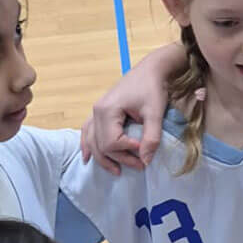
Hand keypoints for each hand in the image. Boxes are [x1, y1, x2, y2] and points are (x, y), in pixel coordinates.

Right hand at [80, 43, 183, 174]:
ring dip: (103, 158)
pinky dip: (88, 145)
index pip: (112, 142)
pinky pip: (88, 131)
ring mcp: (96, 111)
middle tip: (140, 166)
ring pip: (93, 142)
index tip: (145, 150)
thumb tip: (145, 161)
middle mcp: (97, 111)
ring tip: (117, 171)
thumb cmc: (153, 88)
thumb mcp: (155, 113)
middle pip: (102, 145)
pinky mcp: (100, 112)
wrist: (151, 70)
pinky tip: (87, 157)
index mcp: (107, 110)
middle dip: (120, 158)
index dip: (128, 151)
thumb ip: (151, 138)